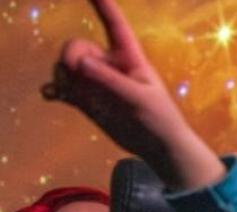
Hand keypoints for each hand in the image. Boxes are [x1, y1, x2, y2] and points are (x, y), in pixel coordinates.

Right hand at [44, 0, 222, 190]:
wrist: (157, 146)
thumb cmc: (159, 118)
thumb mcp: (139, 99)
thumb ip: (111, 81)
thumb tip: (80, 63)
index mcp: (129, 57)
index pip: (115, 25)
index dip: (103, 5)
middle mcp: (109, 65)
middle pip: (77, 47)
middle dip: (70, 57)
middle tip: (76, 72)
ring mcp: (96, 82)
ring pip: (66, 67)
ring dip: (63, 77)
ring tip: (76, 95)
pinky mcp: (87, 100)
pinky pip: (62, 88)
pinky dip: (54, 90)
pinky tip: (52, 95)